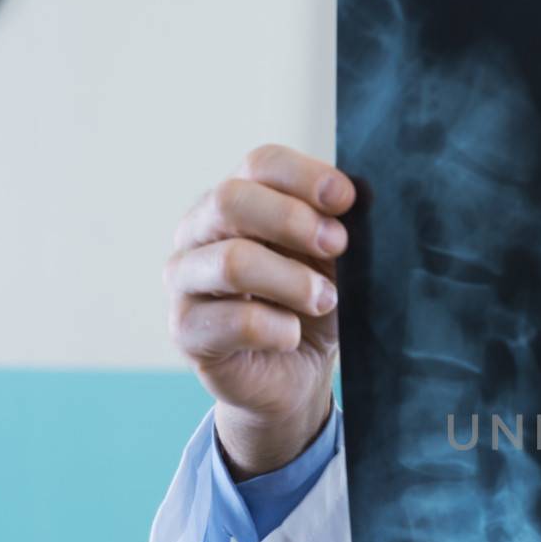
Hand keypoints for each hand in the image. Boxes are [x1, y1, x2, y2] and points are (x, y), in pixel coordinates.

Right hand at [167, 145, 354, 477]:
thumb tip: (356, 200)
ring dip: (292, 280)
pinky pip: (233, 321)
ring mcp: (184, 281)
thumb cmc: (310, 307)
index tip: (347, 200)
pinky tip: (291, 336)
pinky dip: (276, 328)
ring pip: (232, 261)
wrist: (294, 376)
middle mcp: (198, 233)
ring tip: (326, 299)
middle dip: (294, 221)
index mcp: (236, 201)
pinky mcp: (187, 331)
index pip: (261, 165)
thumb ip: (333, 230)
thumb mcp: (330, 263)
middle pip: (232, 200)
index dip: (306, 177)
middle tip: (339, 246)